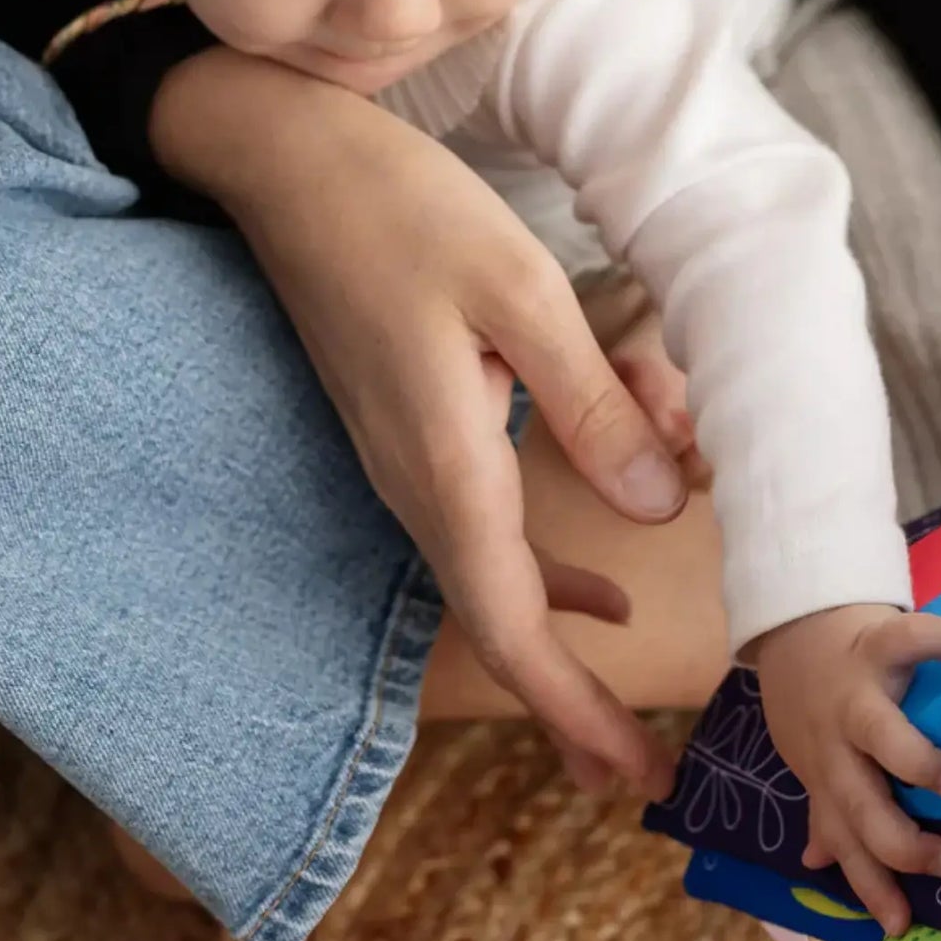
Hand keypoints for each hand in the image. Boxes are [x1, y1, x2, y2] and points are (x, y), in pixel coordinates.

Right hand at [152, 47, 689, 796]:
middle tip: (631, 775)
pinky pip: (477, 524)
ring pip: (491, 576)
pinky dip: (541, 567)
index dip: (572, 708)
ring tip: (617, 711)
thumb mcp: (519, 294)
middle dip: (567, 705)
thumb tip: (658, 513)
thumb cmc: (400, 212)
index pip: (510, 622)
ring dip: (558, 644)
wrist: (283, 164)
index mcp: (444, 461)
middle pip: (497, 622)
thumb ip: (588, 406)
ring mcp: (400, 458)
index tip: (629, 776)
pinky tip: (592, 582)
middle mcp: (412, 481)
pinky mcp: (404, 427)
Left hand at [753, 604, 940, 933]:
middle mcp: (836, 744)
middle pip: (861, 806)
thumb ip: (824, 807)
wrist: (793, 627)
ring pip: (880, 736)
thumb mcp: (813, 758)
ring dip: (918, 764)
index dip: (871, 887)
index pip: (848, 845)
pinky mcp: (874, 643)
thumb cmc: (814, 703)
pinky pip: (915, 640)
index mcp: (828, 776)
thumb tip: (816, 861)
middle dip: (899, 841)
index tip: (902, 926)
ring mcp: (856, 695)